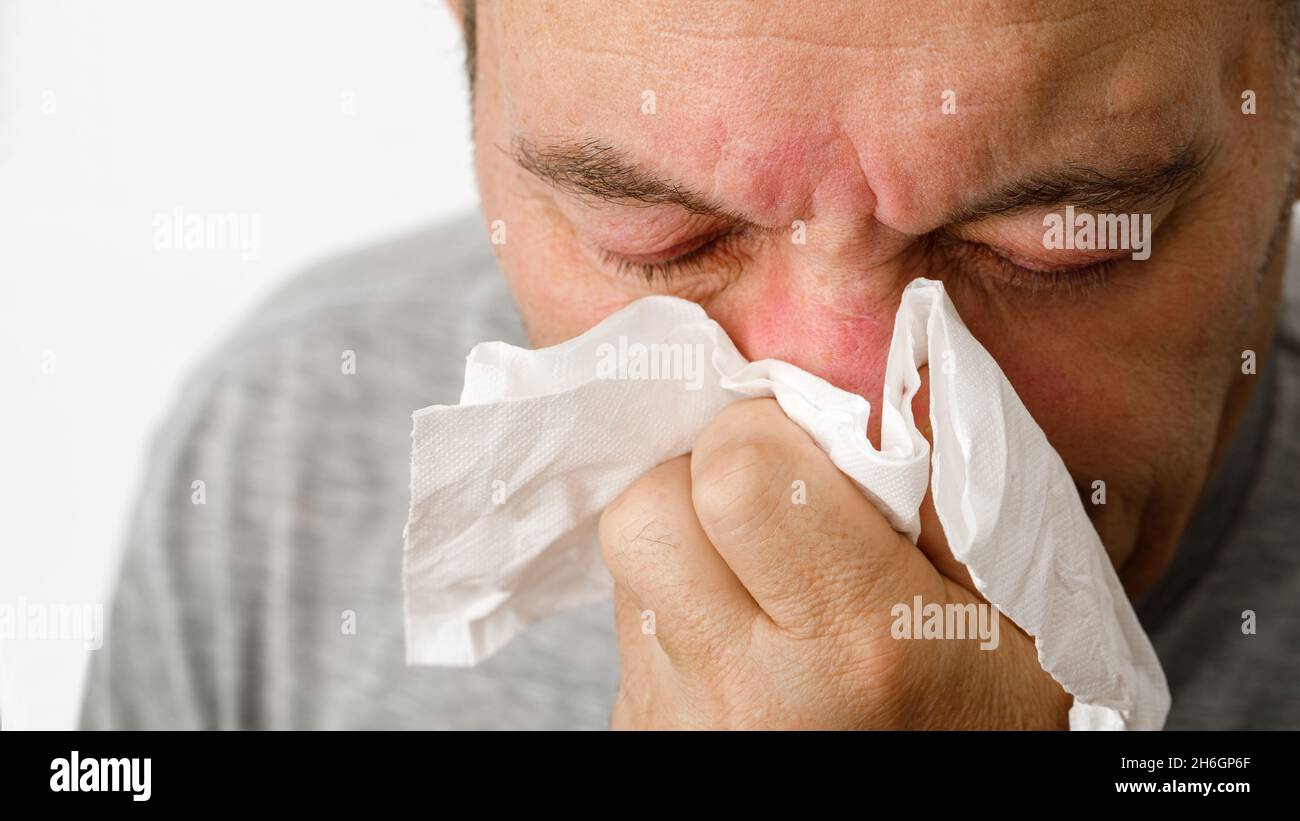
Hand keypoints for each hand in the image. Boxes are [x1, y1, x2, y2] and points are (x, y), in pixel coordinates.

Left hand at [599, 394, 1071, 728]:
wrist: (946, 818)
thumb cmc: (993, 720)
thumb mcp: (1020, 615)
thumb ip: (949, 497)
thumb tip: (873, 383)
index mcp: (861, 644)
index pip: (738, 471)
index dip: (764, 434)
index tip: (807, 457)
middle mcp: (752, 693)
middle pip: (646, 513)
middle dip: (699, 480)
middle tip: (766, 503)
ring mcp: (683, 725)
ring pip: (628, 564)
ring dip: (684, 542)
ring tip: (759, 576)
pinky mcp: (641, 737)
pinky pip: (625, 626)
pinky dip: (673, 605)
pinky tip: (738, 633)